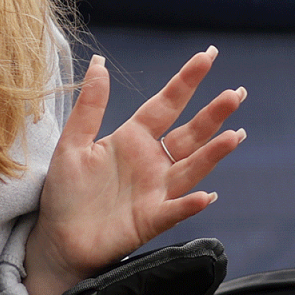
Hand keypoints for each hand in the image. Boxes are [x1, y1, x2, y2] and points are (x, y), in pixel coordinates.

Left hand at [23, 47, 246, 294]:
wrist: (57, 240)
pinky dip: (190, 204)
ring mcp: (156, 190)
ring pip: (192, 167)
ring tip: (235, 135)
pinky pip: (175, 210)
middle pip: (190, 133)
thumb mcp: (72, 143)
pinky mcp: (151, 219)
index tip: (208, 55)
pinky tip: (206, 196)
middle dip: (214, 114)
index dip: (186, 80)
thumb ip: (89, 106)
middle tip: (237, 93)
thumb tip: (99, 62)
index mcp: (134, 138)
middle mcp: (153, 161)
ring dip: (213, 153)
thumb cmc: (66, 193)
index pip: (167, 104)